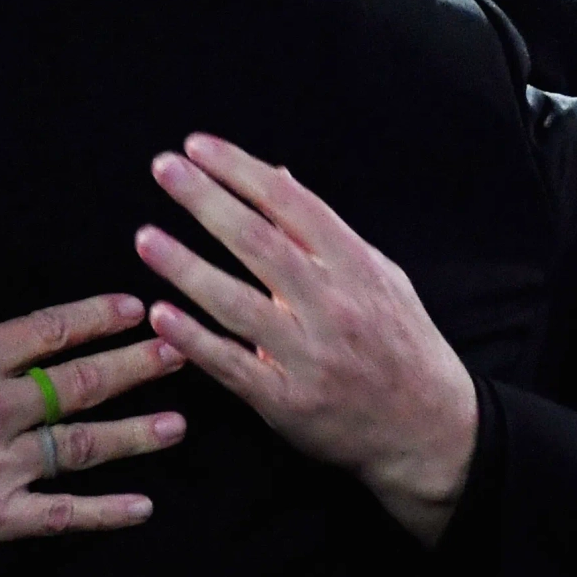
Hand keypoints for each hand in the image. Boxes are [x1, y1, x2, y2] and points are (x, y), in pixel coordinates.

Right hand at [0, 254, 187, 576]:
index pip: (48, 331)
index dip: (98, 317)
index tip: (137, 308)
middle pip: (80, 383)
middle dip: (136, 366)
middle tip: (182, 353)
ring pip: (81, 445)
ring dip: (135, 434)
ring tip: (179, 424)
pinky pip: (60, 515)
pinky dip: (105, 512)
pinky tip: (143, 506)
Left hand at [135, 134, 476, 546]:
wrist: (430, 430)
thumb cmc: (401, 343)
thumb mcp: (380, 276)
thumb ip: (326, 231)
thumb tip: (277, 176)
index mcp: (355, 266)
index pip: (291, 203)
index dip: (241, 170)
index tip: (198, 147)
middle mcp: (332, 305)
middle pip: (258, 242)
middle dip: (207, 200)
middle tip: (164, 168)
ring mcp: (309, 354)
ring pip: (236, 303)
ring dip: (186, 267)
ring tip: (145, 237)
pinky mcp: (287, 401)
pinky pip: (232, 365)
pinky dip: (194, 338)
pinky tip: (159, 313)